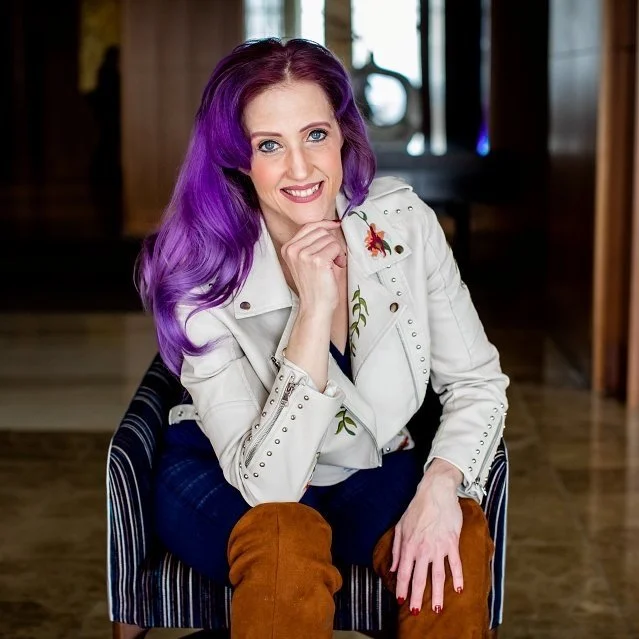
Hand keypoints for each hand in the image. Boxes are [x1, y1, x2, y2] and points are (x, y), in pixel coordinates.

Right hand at [280, 220, 346, 314]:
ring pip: (330, 239)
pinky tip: (337, 267)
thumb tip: (330, 225)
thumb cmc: (314, 286)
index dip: (324, 224)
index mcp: (288, 248)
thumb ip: (312, 243)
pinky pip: (336, 247)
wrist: (315, 306)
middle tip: (333, 259)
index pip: (309, 226)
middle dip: (331, 243)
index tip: (335, 224)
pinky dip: (340, 256)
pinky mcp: (317, 261)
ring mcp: (304, 255)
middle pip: (321, 231)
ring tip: (333, 266)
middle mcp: (293, 250)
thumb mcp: (306, 260)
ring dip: (336, 251)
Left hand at [391, 460, 463, 614]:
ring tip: (438, 608)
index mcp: (409, 545)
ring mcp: (439, 546)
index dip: (403, 588)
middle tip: (417, 613)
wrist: (435, 492)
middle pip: (420, 578)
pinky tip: (459, 589)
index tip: (401, 601)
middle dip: (418, 597)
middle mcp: (423, 549)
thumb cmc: (417, 508)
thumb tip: (394, 569)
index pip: (404, 572)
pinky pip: (456, 563)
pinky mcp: (452, 542)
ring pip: (439, 575)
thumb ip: (397, 549)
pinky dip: (458, 577)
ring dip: (438, 593)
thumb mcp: (400, 526)